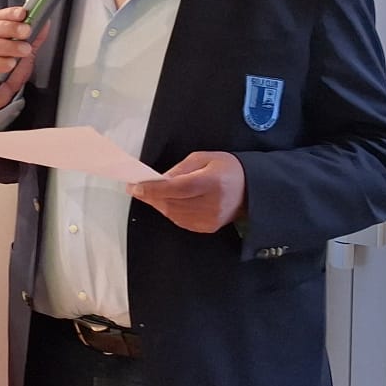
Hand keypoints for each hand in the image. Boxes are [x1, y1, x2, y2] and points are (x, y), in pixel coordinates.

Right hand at [0, 7, 38, 112]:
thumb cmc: (4, 71)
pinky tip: (9, 64)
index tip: (23, 14)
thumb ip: (33, 39)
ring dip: (7, 46)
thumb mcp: (22, 53)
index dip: (10, 14)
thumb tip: (44, 23)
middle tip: (27, 32)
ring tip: (23, 50)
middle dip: (11, 29)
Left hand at [129, 151, 246, 234]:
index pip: (177, 188)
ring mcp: (210, 218)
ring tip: (149, 194)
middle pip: (172, 203)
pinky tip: (165, 203)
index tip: (136, 187)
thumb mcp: (203, 158)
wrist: (250, 189)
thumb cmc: (226, 168)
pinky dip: (169, 212)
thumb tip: (159, 180)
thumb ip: (180, 169)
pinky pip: (181, 221)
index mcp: (212, 182)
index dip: (154, 189)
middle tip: (136, 189)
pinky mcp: (208, 227)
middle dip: (151, 196)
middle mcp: (211, 203)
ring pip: (173, 214)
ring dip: (158, 204)